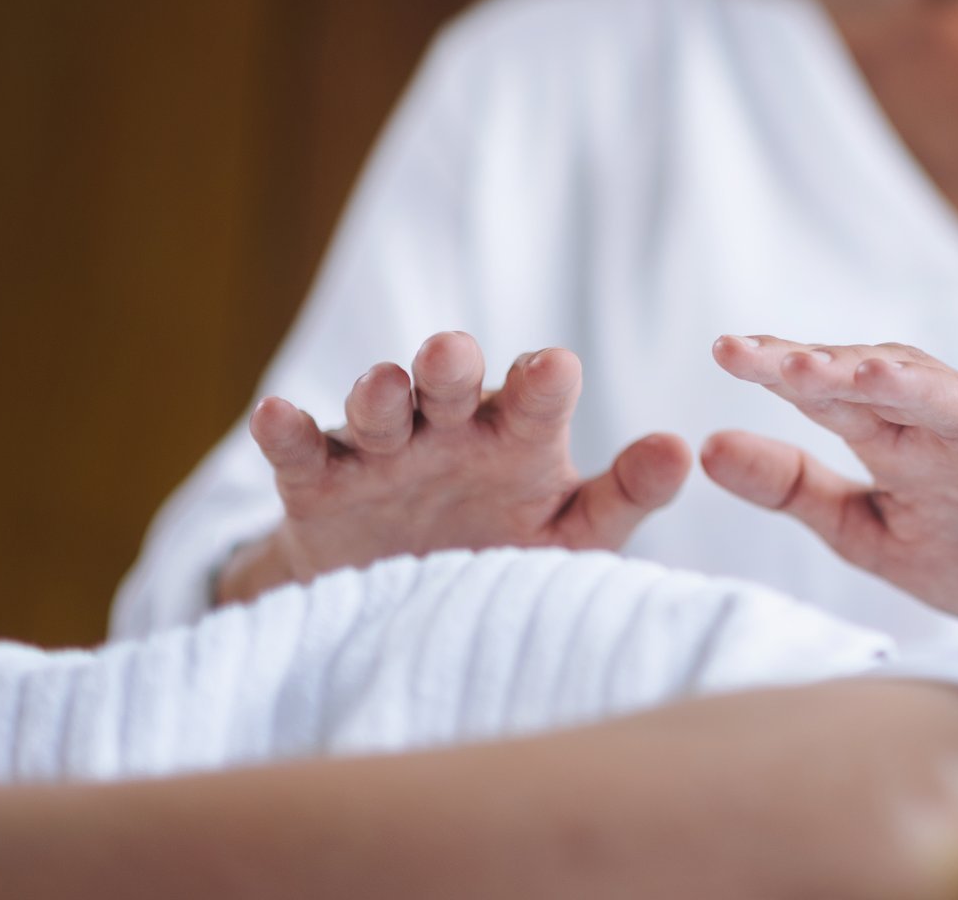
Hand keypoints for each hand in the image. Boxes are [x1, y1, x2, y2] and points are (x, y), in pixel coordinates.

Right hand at [223, 331, 691, 602]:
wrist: (413, 602)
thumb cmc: (512, 551)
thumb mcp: (574, 534)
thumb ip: (625, 495)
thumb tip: (683, 449)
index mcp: (520, 432)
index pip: (538, 394)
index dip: (544, 380)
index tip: (554, 370)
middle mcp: (453, 426)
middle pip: (451, 380)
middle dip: (450, 363)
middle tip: (452, 354)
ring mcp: (384, 449)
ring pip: (379, 406)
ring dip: (378, 392)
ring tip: (384, 387)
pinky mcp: (321, 483)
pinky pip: (301, 452)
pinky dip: (286, 432)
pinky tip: (274, 415)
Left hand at [701, 335, 957, 636]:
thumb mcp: (874, 535)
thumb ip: (796, 492)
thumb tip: (706, 447)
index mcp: (903, 437)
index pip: (835, 390)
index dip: (784, 369)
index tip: (724, 352)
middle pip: (890, 381)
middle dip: (832, 365)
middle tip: (771, 357)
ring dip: (914, 385)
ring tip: (861, 372)